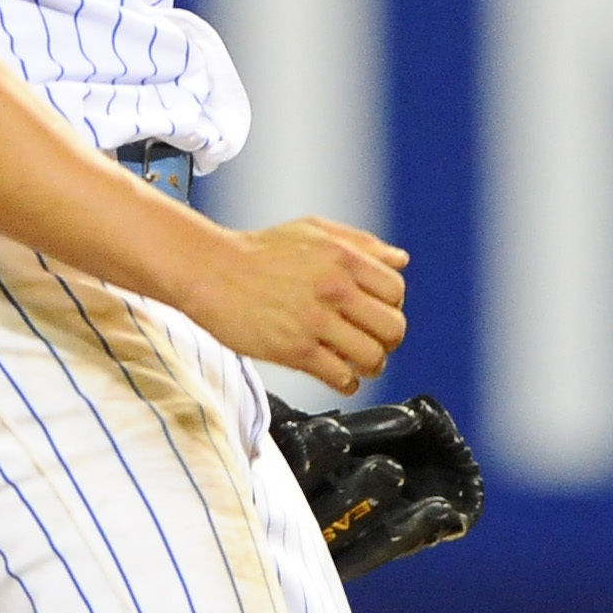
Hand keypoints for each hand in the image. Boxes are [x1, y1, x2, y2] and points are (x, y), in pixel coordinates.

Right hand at [177, 217, 408, 393]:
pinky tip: (339, 375)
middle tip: (373, 340)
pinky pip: (341, 377)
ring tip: (357, 361)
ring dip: (370, 364)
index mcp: (342, 257)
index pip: (396, 290)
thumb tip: (400, 260)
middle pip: (393, 327)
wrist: (212, 271)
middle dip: (388, 339)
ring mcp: (315, 321)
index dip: (391, 304)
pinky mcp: (295, 350)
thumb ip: (361, 242)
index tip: (377, 312)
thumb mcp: (314, 229)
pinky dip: (347, 382)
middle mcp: (334, 288)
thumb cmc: (259, 251)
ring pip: (372, 356)